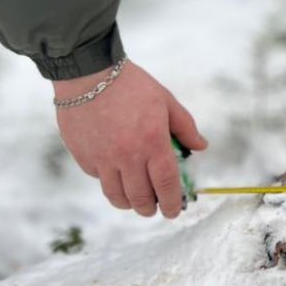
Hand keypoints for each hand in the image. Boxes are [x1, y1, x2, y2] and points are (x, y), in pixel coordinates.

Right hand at [54, 60, 207, 218]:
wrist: (88, 74)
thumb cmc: (131, 85)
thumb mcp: (165, 101)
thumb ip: (185, 127)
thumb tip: (201, 147)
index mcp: (153, 142)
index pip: (166, 184)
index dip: (172, 203)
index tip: (173, 211)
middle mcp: (128, 156)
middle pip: (141, 198)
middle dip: (150, 209)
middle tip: (154, 208)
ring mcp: (103, 159)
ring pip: (117, 196)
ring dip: (128, 203)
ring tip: (134, 200)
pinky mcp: (84, 157)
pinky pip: (99, 179)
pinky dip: (109, 182)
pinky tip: (115, 173)